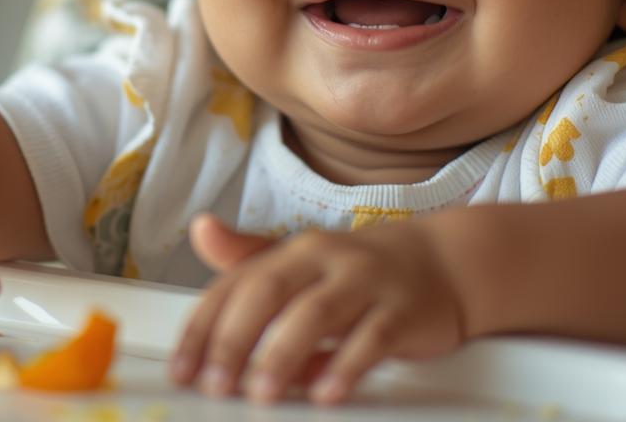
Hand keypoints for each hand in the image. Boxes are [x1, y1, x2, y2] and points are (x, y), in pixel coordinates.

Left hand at [170, 214, 464, 404]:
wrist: (443, 263)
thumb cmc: (359, 272)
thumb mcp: (301, 264)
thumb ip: (249, 262)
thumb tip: (200, 233)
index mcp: (293, 251)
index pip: (236, 284)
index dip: (204, 327)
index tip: (182, 370)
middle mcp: (325, 259)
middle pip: (270, 290)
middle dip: (235, 339)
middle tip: (214, 384)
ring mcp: (366, 282)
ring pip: (317, 313)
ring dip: (283, 355)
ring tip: (262, 393)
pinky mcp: (403, 311)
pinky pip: (372, 337)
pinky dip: (346, 365)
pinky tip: (326, 392)